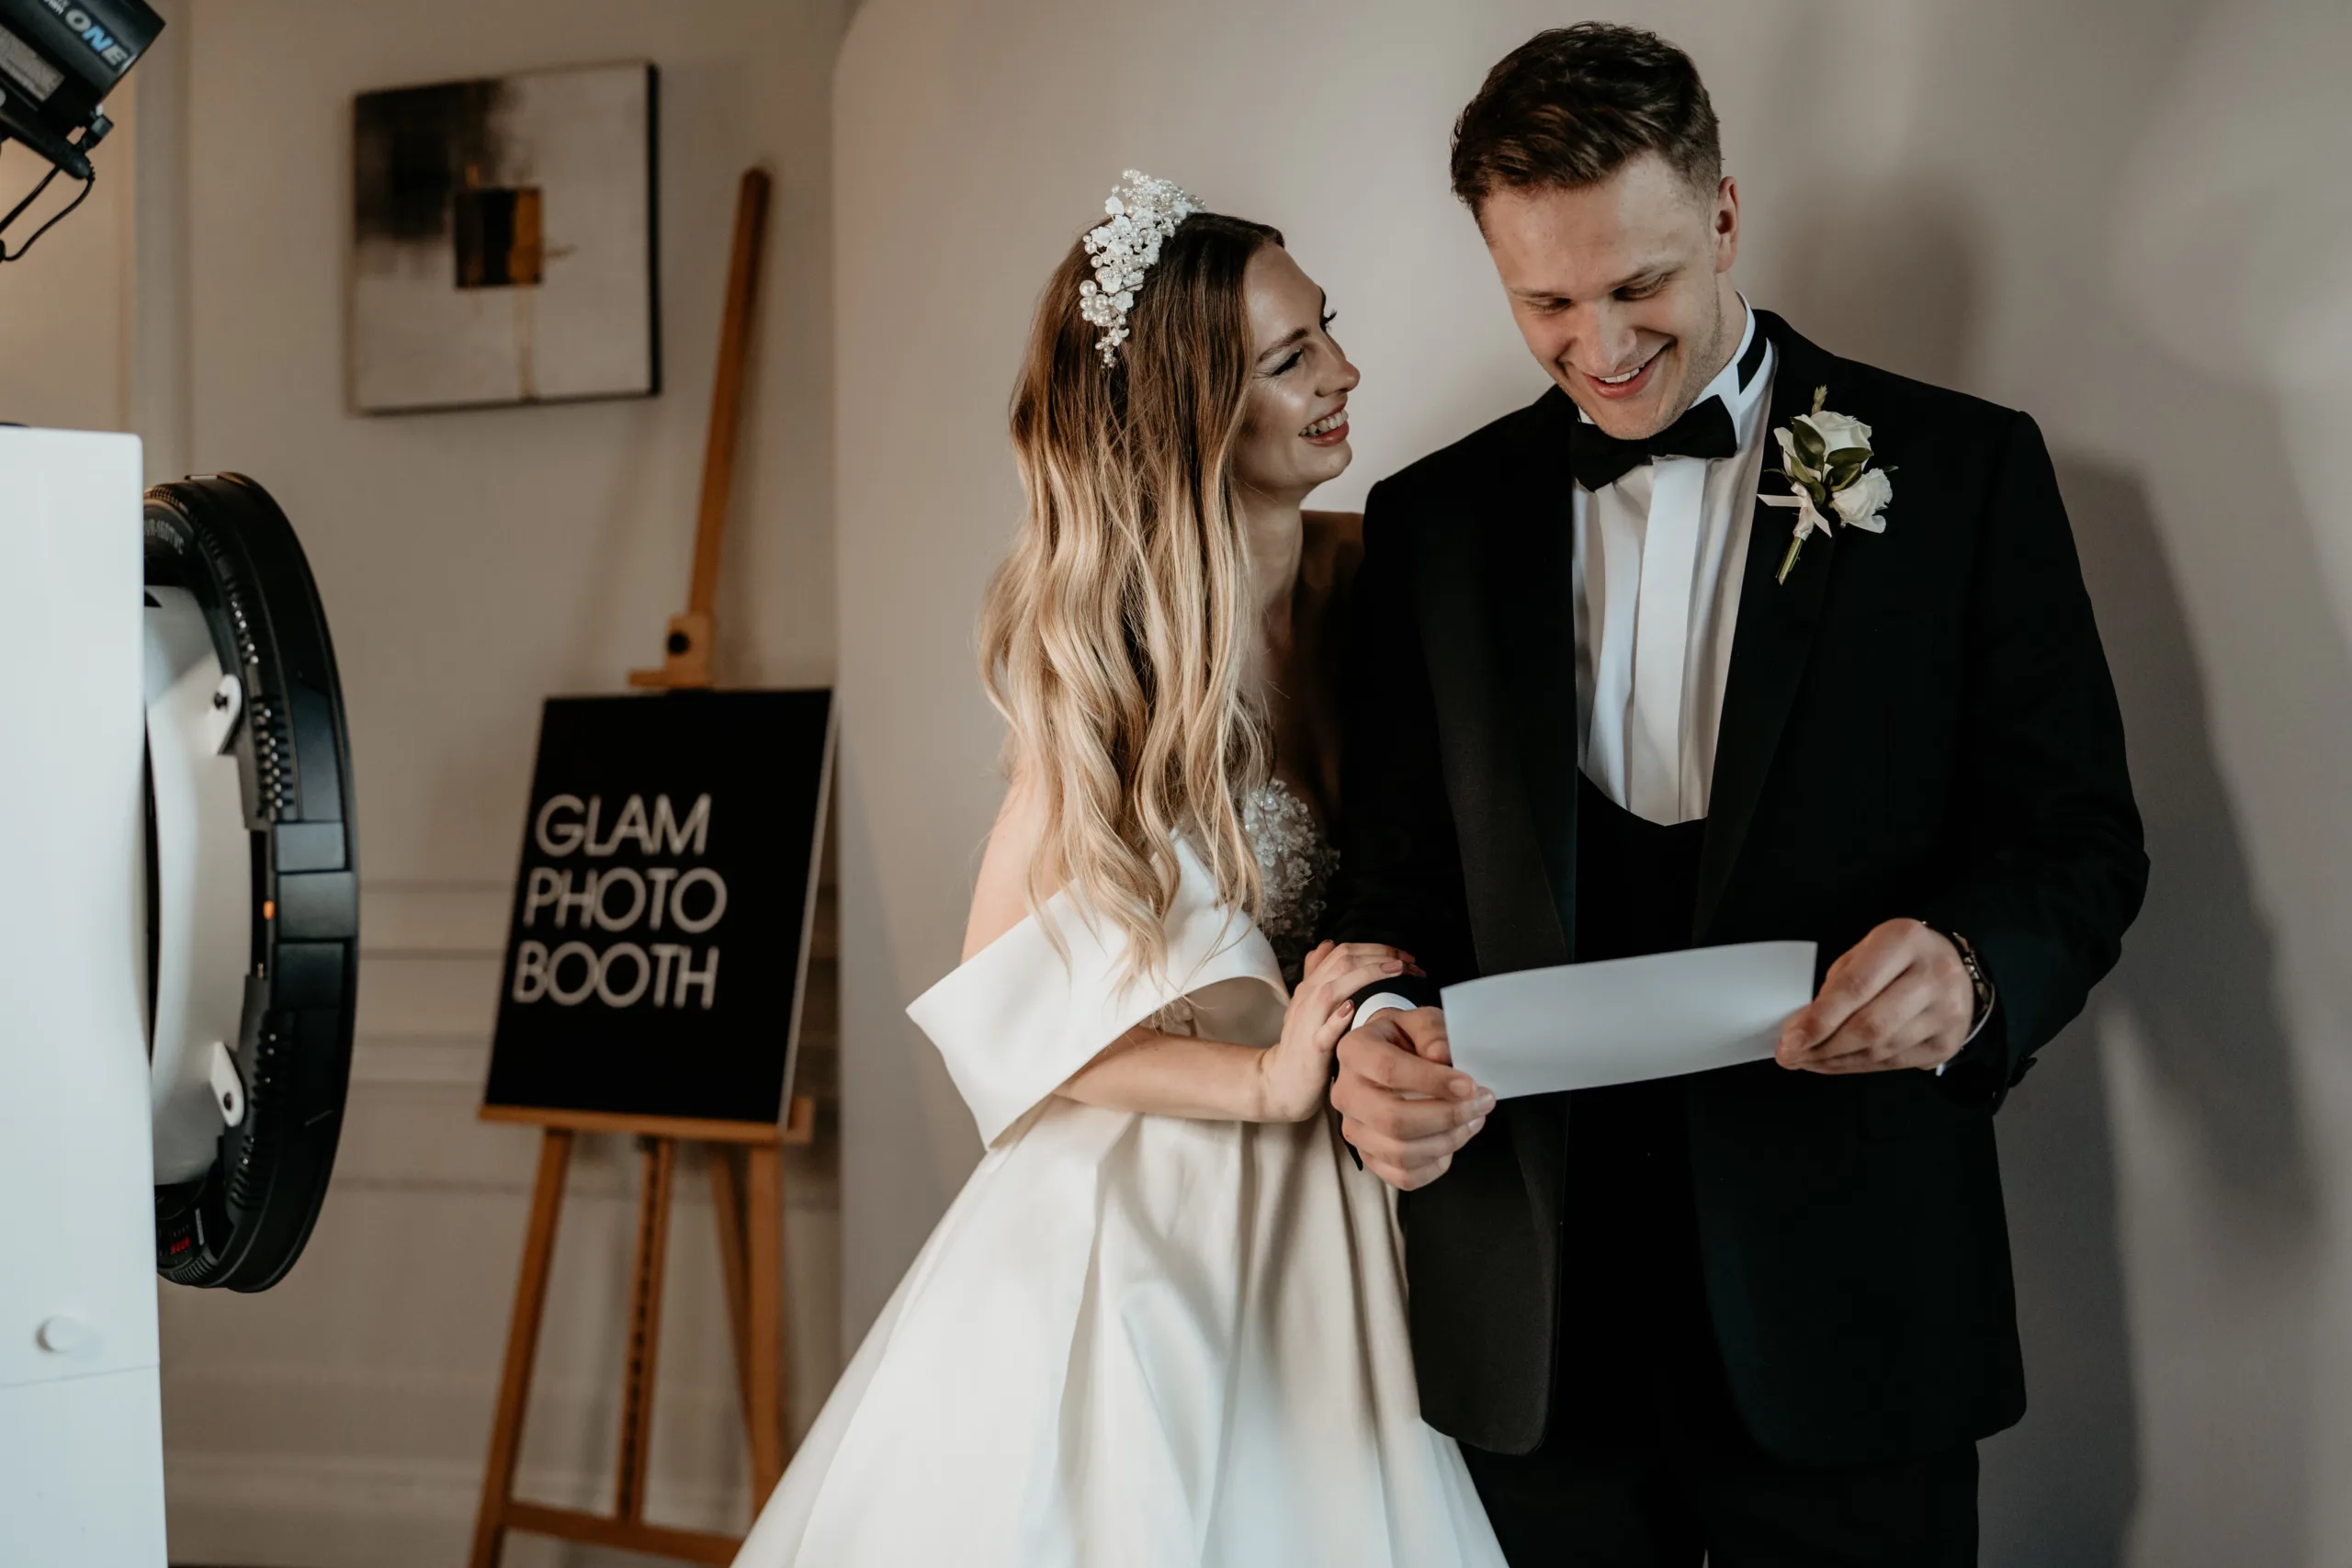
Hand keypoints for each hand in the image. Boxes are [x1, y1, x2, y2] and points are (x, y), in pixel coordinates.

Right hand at [1258, 942, 1422, 1120]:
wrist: (1281, 1080)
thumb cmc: (1304, 1043)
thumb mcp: (1309, 1005)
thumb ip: (1318, 974)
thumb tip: (1328, 944)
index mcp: (1312, 985)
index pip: (1344, 952)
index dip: (1377, 949)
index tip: (1405, 958)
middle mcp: (1308, 997)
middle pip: (1343, 962)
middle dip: (1381, 957)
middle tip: (1410, 964)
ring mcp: (1308, 1022)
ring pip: (1333, 989)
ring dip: (1368, 976)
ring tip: (1397, 973)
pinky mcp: (1312, 1049)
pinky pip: (1324, 1031)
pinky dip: (1338, 1018)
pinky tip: (1354, 1009)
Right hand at [1330, 1006, 1493, 1189]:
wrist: (1384, 1055)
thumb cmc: (1404, 1038)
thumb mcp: (1420, 1020)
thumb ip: (1432, 1032)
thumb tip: (1443, 1058)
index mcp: (1354, 1052)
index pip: (1389, 1071)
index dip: (1433, 1081)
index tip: (1470, 1085)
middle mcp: (1345, 1093)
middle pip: (1393, 1120)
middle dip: (1447, 1117)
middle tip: (1482, 1104)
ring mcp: (1353, 1129)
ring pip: (1400, 1153)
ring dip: (1447, 1141)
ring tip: (1473, 1120)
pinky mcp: (1368, 1156)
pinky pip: (1402, 1177)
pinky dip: (1434, 1166)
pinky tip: (1451, 1143)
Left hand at [1776, 919, 1974, 1074]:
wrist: (1956, 968)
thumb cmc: (1899, 956)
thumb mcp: (1866, 950)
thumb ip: (1837, 984)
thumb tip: (1802, 1027)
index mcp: (1905, 941)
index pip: (1855, 988)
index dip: (1818, 1019)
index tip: (1789, 1039)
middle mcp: (1933, 977)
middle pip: (1869, 1026)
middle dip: (1822, 1047)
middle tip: (1789, 1056)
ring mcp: (1946, 1014)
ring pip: (1881, 1050)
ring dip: (1836, 1061)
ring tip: (1806, 1061)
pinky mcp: (1946, 1043)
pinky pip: (1894, 1063)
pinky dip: (1858, 1066)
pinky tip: (1834, 1064)